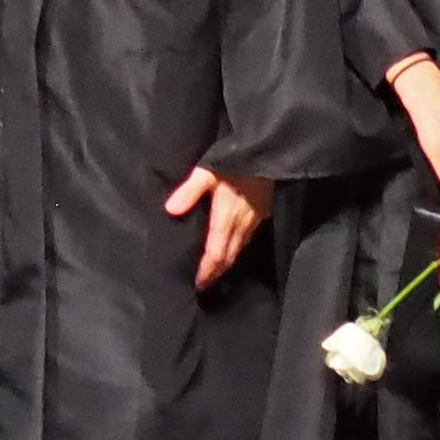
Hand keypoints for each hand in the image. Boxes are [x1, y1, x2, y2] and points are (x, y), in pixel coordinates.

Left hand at [166, 165, 272, 291]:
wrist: (269, 155)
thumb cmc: (236, 163)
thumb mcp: (208, 172)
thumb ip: (189, 191)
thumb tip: (170, 210)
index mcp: (226, 219)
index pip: (215, 254)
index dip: (206, 271)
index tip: (197, 284)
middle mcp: (241, 225)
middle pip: (228, 257)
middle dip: (216, 272)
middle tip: (204, 284)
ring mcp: (254, 221)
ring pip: (239, 249)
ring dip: (226, 263)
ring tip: (215, 271)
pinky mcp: (262, 214)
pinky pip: (248, 239)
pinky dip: (237, 249)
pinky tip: (233, 247)